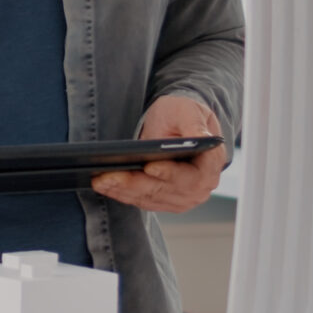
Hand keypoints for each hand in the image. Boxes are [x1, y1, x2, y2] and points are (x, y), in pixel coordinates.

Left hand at [93, 94, 228, 212]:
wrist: (177, 125)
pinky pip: (142, 201)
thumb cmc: (183, 114)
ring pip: (150, 198)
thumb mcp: (188, 110)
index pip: (192, 174)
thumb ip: (195, 124)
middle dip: (135, 183)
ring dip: (124, 191)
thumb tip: (199, 137)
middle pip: (166, 189)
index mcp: (212, 163)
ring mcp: (183, 197)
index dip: (170, 172)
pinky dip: (122, 194)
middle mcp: (201, 186)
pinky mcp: (165, 201)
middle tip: (109, 175)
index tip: (148, 166)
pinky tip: (104, 185)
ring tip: (100, 180)